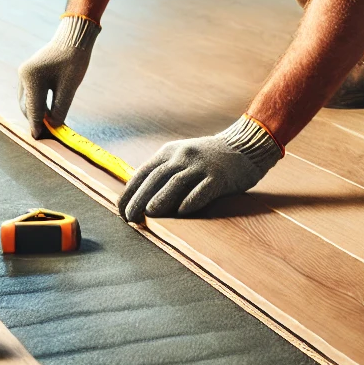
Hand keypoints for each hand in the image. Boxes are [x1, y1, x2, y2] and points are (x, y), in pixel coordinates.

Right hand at [18, 15, 99, 137]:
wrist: (74, 38)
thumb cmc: (74, 60)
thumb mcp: (69, 86)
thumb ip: (60, 108)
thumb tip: (53, 126)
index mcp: (32, 77)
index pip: (34, 108)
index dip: (37, 125)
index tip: (39, 139)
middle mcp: (24, 75)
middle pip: (27, 106)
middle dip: (36, 120)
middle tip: (46, 134)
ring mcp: (25, 74)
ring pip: (27, 101)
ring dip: (37, 112)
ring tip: (48, 125)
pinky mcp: (29, 73)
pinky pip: (30, 93)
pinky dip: (37, 103)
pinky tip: (48, 111)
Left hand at [118, 116, 282, 221]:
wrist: (243, 147)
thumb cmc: (207, 159)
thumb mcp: (181, 157)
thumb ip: (163, 172)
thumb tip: (138, 198)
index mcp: (169, 152)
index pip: (143, 172)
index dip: (130, 191)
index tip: (121, 210)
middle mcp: (183, 156)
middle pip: (156, 178)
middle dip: (140, 198)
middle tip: (129, 218)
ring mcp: (201, 166)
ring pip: (176, 182)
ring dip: (161, 198)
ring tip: (149, 213)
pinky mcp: (219, 177)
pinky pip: (203, 189)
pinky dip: (191, 200)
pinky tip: (182, 212)